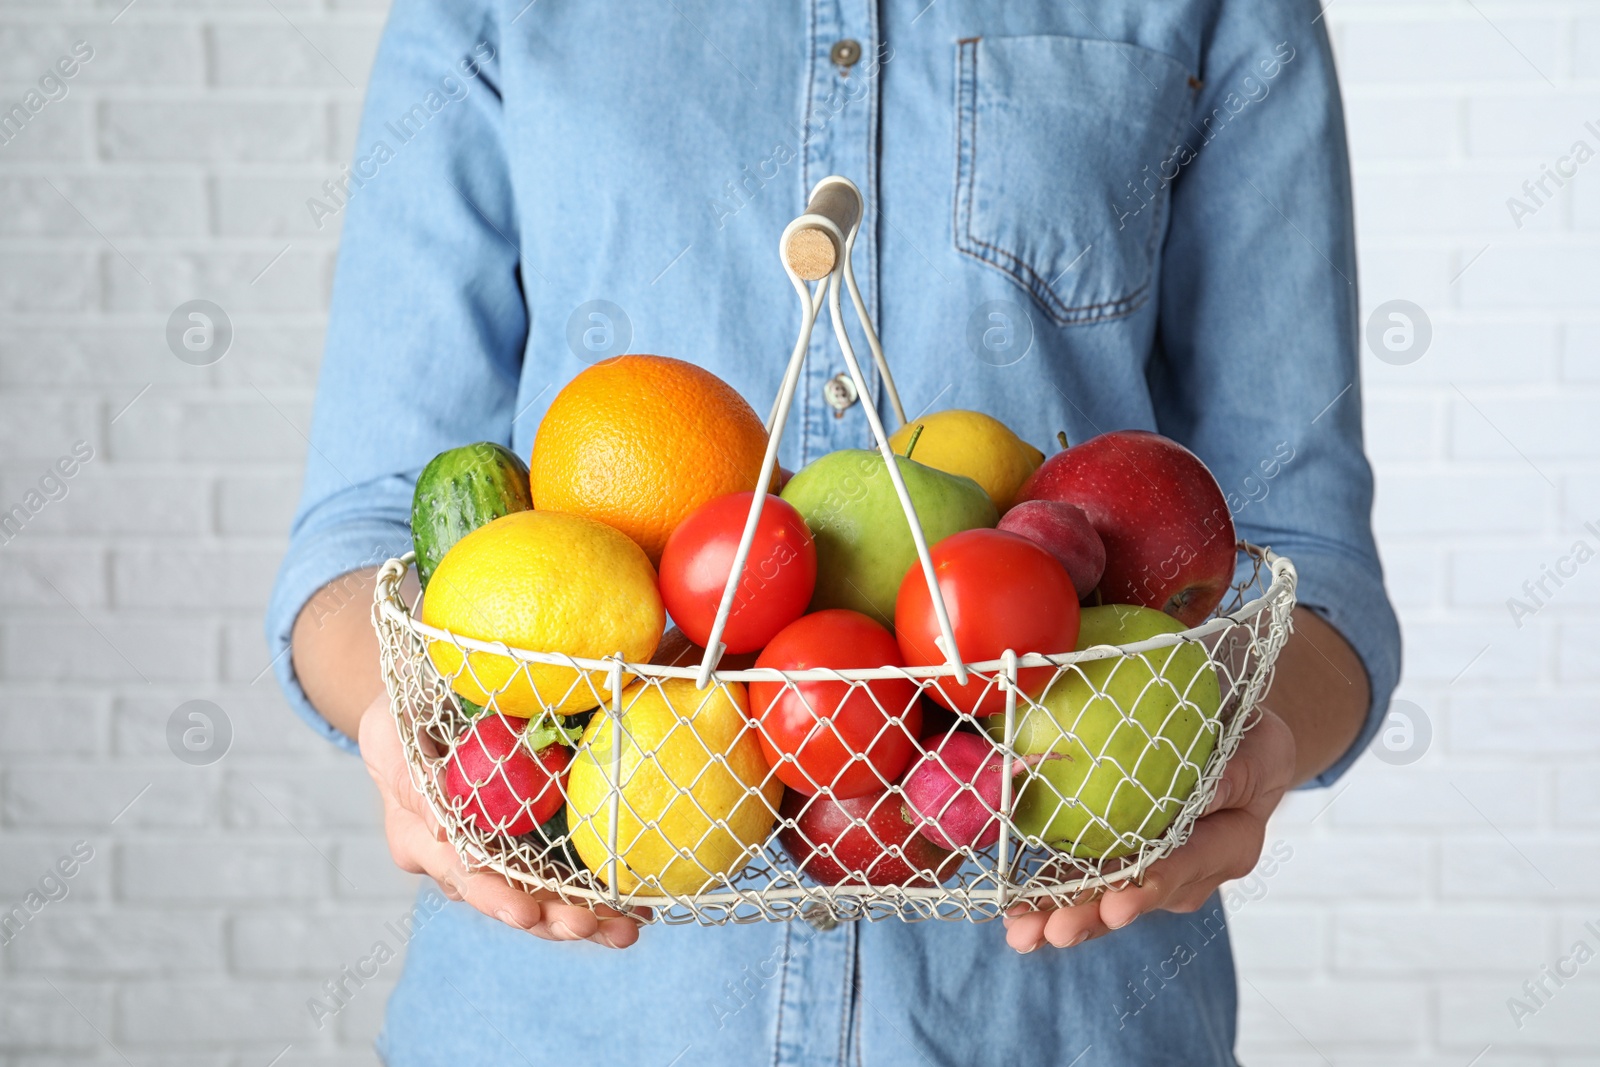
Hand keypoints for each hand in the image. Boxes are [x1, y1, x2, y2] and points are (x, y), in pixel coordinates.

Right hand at [358, 693, 641, 948]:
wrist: (422, 707)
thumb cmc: (403, 713)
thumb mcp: (392, 729)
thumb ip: (412, 778)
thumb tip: (444, 831)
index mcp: (418, 839)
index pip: (459, 873)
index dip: (494, 897)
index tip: (525, 914)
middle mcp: (456, 862)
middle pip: (506, 900)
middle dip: (549, 919)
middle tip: (587, 927)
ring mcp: (494, 858)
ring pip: (539, 899)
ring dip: (583, 917)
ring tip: (625, 930)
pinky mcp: (526, 847)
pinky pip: (561, 877)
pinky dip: (596, 895)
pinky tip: (635, 908)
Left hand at [1002, 705, 1295, 952]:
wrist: (1238, 746)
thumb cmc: (1249, 741)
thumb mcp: (1257, 748)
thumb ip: (1235, 773)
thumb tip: (1202, 792)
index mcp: (1230, 844)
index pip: (1187, 864)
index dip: (1148, 885)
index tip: (1116, 905)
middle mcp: (1193, 871)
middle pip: (1139, 896)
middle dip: (1093, 916)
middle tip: (1055, 931)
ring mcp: (1156, 873)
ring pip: (1108, 898)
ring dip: (1064, 914)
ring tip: (1024, 932)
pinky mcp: (1125, 865)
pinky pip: (1089, 883)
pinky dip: (1053, 897)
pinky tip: (1016, 912)